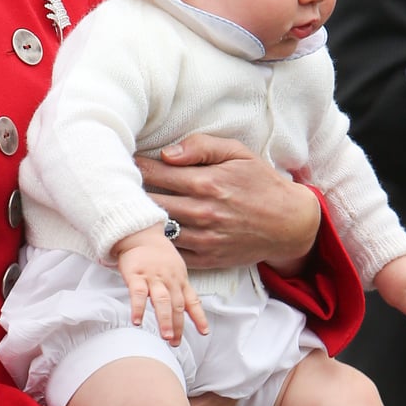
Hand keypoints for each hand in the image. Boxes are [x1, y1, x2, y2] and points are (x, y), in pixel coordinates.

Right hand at [113, 225, 208, 343]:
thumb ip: (180, 289)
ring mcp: (153, 277)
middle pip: (176, 305)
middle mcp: (169, 280)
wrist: (140, 234)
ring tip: (165, 336)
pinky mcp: (136, 275)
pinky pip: (137, 294)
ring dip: (165, 319)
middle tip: (175, 342)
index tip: (204, 332)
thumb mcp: (176, 270)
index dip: (199, 317)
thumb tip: (187, 308)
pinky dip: (138, 308)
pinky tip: (137, 321)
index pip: (192, 301)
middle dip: (178, 325)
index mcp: (180, 280)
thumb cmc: (158, 254)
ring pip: (162, 301)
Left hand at [135, 134, 320, 269]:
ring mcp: (204, 239)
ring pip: (158, 230)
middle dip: (131, 192)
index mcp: (208, 182)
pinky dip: (157, 244)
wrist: (289, 224)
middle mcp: (203, 212)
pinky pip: (172, 253)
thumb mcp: (238, 153)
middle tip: (115, 185)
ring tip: (126, 210)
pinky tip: (147, 234)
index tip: (123, 161)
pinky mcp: (207, 258)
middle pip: (152, 202)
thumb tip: (168, 153)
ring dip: (141, 220)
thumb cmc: (261, 183)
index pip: (158, 173)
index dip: (137, 167)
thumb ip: (202, 147)